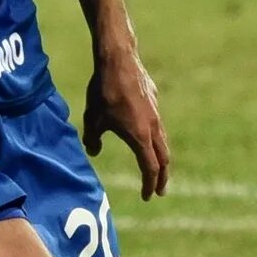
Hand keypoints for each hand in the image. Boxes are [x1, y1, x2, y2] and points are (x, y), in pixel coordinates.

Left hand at [82, 47, 170, 199]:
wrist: (118, 61)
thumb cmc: (104, 92)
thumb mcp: (93, 120)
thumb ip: (93, 139)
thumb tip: (94, 151)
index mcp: (140, 137)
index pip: (150, 168)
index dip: (149, 184)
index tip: (147, 196)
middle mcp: (153, 128)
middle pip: (163, 158)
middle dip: (162, 176)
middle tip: (159, 190)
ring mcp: (156, 113)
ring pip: (163, 141)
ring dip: (160, 157)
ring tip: (156, 166)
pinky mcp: (154, 101)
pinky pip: (158, 125)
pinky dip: (156, 138)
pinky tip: (146, 135)